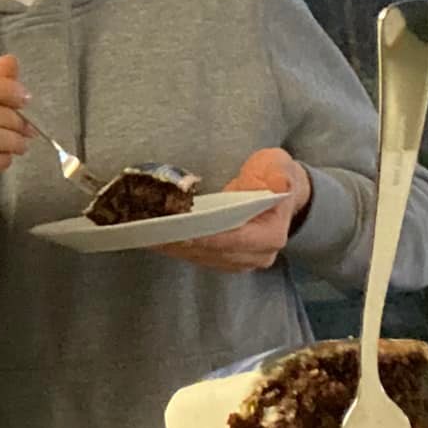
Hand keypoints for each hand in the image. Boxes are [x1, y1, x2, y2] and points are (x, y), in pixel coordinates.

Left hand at [151, 147, 311, 269]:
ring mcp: (240, 261)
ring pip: (201, 256)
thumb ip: (280, 175)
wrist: (280, 195)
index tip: (182, 231)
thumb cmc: (275, 176)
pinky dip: (176, 246)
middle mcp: (257, 255)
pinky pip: (197, 255)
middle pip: (214, 252)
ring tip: (146, 233)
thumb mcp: (280, 167)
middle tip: (152, 230)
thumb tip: (281, 184)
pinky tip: (153, 236)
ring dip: (174, 246)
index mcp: (272, 234)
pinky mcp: (224, 259)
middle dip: (183, 241)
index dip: (209, 236)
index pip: (236, 239)